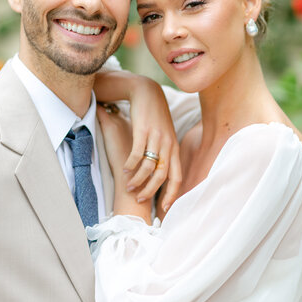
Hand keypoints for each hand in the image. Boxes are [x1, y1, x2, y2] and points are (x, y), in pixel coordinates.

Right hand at [95, 71, 181, 211]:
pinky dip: (131, 164)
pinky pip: (137, 153)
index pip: (176, 177)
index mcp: (174, 148)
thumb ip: (165, 153)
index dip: (171, 194)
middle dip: (150, 191)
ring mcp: (156, 138)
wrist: (148, 93)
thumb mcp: (165, 135)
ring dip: (137, 179)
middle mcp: (168, 144)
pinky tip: (124, 168)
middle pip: (162, 176)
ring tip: (128, 185)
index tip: (164, 208)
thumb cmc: (155, 117)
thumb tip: (161, 173)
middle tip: (139, 199)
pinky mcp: (143, 131)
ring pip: (148, 167)